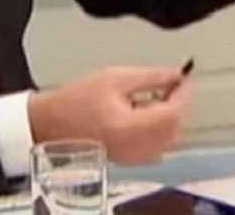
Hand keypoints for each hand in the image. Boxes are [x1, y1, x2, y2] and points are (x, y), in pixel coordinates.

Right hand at [28, 66, 191, 163]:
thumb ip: (150, 77)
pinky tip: (144, 114)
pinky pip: (157, 146)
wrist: (50, 123)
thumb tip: (175, 75)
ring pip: (169, 138)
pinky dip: (159, 129)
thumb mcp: (114, 78)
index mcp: (133, 127)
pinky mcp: (130, 159)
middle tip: (169, 83)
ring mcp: (135, 156)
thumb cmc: (75, 100)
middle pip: (175, 127)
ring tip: (154, 96)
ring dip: (169, 116)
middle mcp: (137, 147)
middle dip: (177, 104)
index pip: (174, 112)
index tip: (184, 77)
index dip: (184, 92)